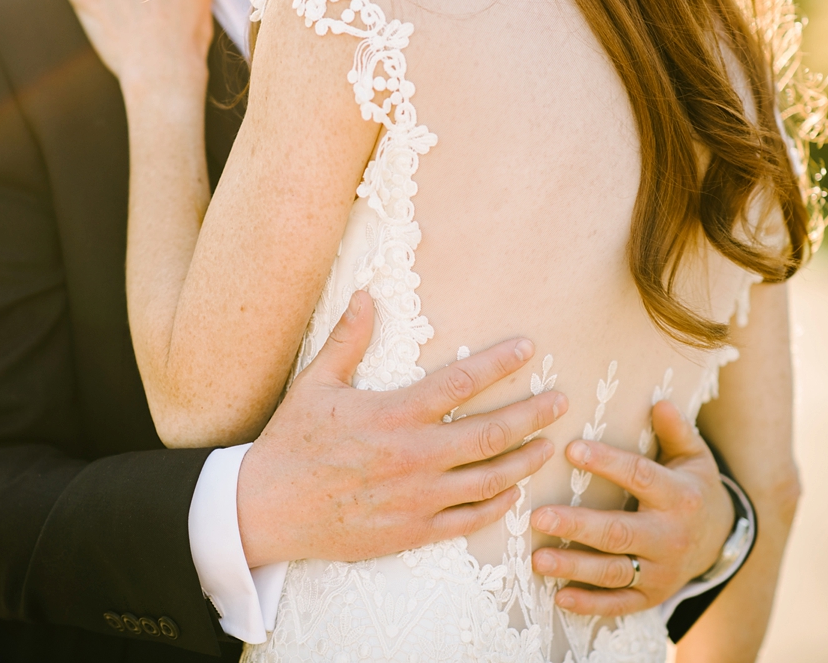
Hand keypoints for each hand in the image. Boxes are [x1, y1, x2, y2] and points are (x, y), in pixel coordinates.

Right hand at [237, 291, 568, 567]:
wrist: (265, 510)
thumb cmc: (291, 443)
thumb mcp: (315, 384)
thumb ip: (348, 340)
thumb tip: (367, 295)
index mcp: (393, 415)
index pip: (460, 383)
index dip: (499, 363)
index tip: (529, 349)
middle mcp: (413, 456)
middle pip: (490, 433)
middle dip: (532, 414)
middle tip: (561, 400)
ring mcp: (417, 498)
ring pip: (489, 479)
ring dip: (525, 460)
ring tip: (549, 445)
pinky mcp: (412, 531)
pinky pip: (468, 520)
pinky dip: (497, 505)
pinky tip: (513, 491)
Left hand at [529, 399, 734, 615]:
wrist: (722, 541)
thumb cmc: (693, 487)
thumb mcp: (694, 457)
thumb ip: (676, 431)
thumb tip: (660, 402)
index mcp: (680, 496)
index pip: (640, 477)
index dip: (607, 463)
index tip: (571, 449)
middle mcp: (671, 536)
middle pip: (620, 531)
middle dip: (578, 526)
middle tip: (538, 517)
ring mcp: (662, 571)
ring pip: (615, 571)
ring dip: (575, 567)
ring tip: (537, 559)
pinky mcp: (652, 596)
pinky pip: (619, 603)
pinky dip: (590, 603)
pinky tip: (560, 596)